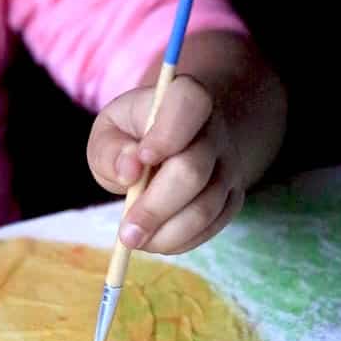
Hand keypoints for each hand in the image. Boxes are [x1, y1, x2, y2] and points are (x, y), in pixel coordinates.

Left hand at [87, 74, 244, 253]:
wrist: (169, 146)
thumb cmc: (132, 136)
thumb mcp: (109, 131)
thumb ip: (110, 148)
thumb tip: (129, 170)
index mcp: (186, 98)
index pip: (190, 105)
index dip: (167, 135)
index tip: (141, 159)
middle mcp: (215, 131)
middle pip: (193, 171)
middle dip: (155, 208)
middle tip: (125, 233)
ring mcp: (228, 167)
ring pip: (205, 207)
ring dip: (166, 233)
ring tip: (134, 240)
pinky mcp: (231, 198)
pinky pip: (212, 226)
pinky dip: (180, 241)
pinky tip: (155, 241)